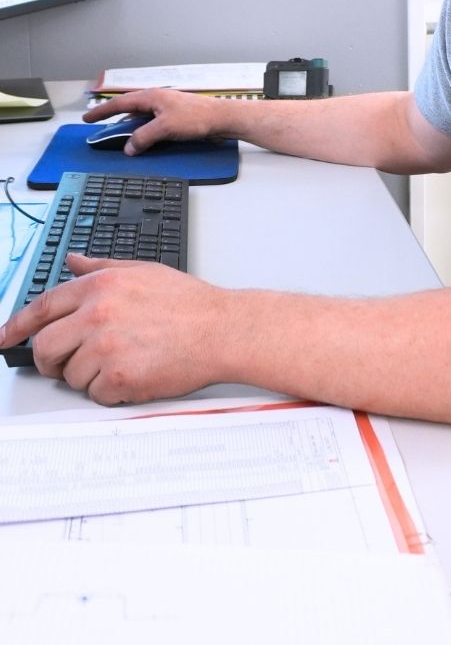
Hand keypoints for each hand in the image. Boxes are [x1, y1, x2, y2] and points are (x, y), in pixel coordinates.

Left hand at [0, 254, 227, 404]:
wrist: (224, 330)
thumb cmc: (191, 304)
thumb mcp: (144, 272)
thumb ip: (102, 265)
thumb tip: (73, 260)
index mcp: (101, 285)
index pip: (42, 307)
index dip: (18, 325)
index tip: (6, 337)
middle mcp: (98, 313)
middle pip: (46, 346)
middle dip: (52, 360)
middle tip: (69, 364)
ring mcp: (106, 346)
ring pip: (70, 375)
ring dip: (91, 376)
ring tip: (125, 362)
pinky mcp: (118, 376)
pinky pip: (95, 395)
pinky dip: (112, 391)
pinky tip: (136, 374)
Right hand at [82, 88, 224, 154]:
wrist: (223, 119)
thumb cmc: (196, 118)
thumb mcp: (164, 128)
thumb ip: (143, 137)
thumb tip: (128, 148)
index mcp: (151, 96)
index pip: (119, 103)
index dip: (102, 111)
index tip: (87, 118)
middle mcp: (157, 100)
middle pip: (129, 109)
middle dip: (114, 118)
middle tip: (100, 128)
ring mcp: (167, 108)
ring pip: (141, 117)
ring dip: (130, 127)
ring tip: (119, 138)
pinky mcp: (176, 118)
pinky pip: (153, 124)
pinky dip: (144, 131)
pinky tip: (144, 141)